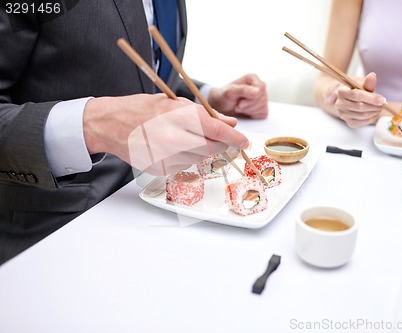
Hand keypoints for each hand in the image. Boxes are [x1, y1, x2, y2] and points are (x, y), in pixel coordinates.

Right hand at [83, 94, 248, 174]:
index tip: (244, 141)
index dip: (235, 138)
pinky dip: (186, 158)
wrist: (110, 124)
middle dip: (220, 144)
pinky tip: (172, 147)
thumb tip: (230, 124)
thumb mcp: (174, 103)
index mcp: (178, 116)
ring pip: (200, 158)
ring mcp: (166, 157)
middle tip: (220, 138)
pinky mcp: (160, 170)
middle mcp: (173, 138)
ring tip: (184, 137)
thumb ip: (205, 114)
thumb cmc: (142, 109)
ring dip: (201, 150)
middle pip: (212, 148)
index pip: (217, 131)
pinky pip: (185, 166)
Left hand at [208, 74, 268, 118]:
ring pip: (263, 107)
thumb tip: (257, 91)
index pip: (260, 89)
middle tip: (237, 105)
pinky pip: (263, 113)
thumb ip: (243, 90)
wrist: (221, 106)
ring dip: (249, 111)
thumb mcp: (230, 92)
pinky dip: (253, 115)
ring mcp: (262, 97)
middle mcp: (259, 86)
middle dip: (248, 106)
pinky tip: (245, 111)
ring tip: (239, 107)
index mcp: (253, 78)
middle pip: (262, 99)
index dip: (251, 98)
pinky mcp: (263, 107)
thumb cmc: (224, 97)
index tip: (240, 102)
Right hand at [332, 72, 385, 127]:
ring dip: (374, 112)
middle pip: (360, 107)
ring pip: (363, 115)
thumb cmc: (355, 90)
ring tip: (379, 107)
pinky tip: (374, 113)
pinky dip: (372, 118)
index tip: (382, 99)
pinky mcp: (349, 122)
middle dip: (374, 106)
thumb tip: (372, 76)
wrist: (347, 100)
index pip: (356, 95)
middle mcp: (339, 104)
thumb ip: (367, 82)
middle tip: (382, 104)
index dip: (371, 98)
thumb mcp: (360, 83)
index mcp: (341, 92)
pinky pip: (363, 122)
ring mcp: (343, 115)